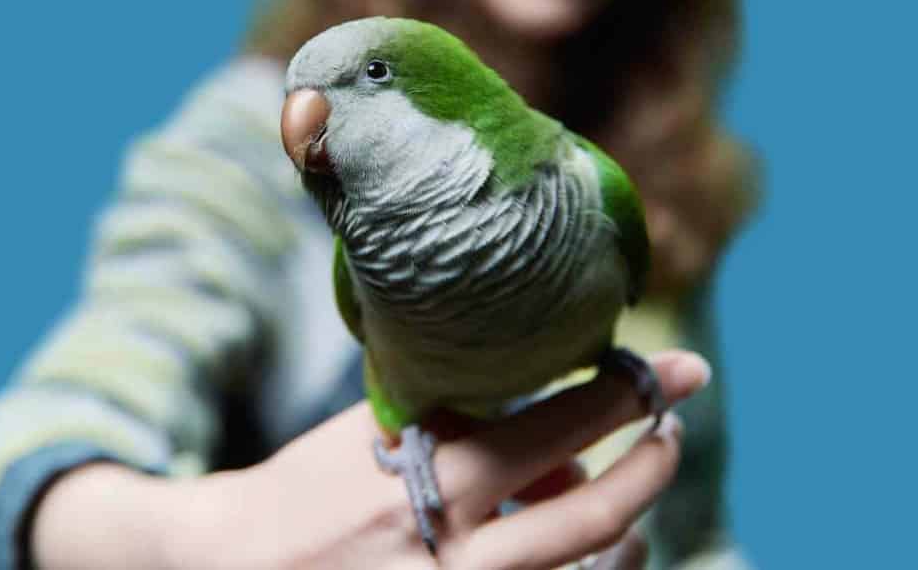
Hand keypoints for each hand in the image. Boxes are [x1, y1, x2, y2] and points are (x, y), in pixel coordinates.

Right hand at [32, 351, 709, 569]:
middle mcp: (454, 551)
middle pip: (590, 512)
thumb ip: (453, 416)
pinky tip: (577, 530)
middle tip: (671, 427)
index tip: (678, 368)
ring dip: (620, 520)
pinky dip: (576, 559)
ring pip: (579, 565)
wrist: (238, 564)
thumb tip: (544, 417)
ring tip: (624, 486)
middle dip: (648, 461)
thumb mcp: (372, 432)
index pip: (554, 427)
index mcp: (430, 481)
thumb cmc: (306, 488)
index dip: (624, 395)